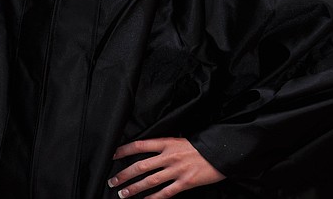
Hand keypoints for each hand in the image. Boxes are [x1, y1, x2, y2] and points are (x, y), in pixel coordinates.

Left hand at [107, 137, 224, 197]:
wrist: (220, 152)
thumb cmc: (199, 146)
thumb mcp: (179, 140)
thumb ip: (163, 146)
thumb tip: (148, 150)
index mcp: (166, 143)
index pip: (139, 145)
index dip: (124, 150)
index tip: (113, 155)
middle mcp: (169, 156)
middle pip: (141, 166)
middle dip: (124, 175)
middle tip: (113, 181)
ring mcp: (177, 170)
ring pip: (150, 181)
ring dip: (134, 188)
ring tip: (123, 193)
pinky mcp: (185, 182)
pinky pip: (166, 192)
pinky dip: (154, 198)